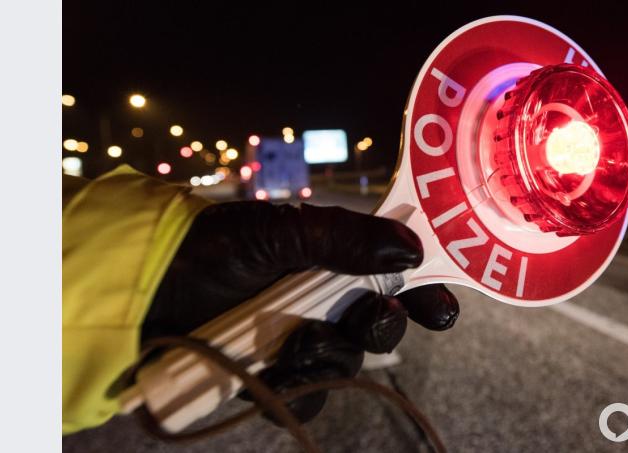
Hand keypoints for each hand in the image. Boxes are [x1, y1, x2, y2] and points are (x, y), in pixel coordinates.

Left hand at [143, 202, 458, 421]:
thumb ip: (346, 238)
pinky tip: (279, 369)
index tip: (442, 307)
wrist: (150, 287)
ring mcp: (297, 342)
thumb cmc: (215, 247)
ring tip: (301, 340)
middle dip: (385, 323)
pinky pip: (307, 394)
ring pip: (346, 361)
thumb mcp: (282, 231)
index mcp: (330, 262)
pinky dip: (300, 385)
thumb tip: (413, 246)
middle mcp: (320, 302)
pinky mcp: (271, 378)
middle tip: (377, 314)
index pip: (392, 279)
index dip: (423, 294)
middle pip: (378, 325)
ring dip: (334, 352)